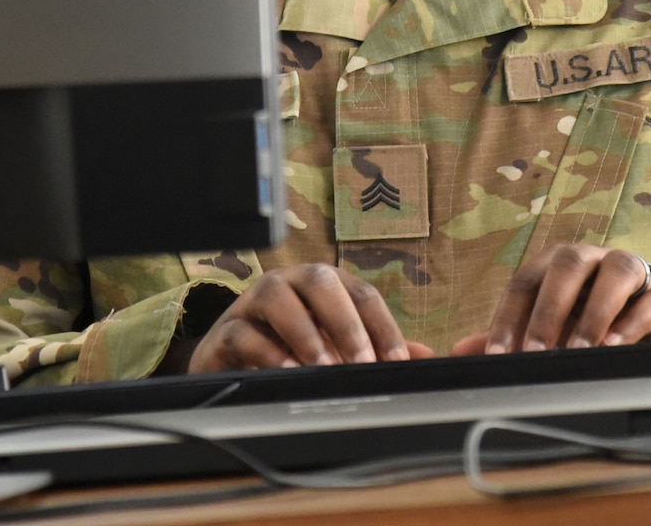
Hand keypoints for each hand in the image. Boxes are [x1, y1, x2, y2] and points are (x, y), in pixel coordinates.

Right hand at [187, 263, 434, 372]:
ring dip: (304, 331)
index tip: (396, 360)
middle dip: (346, 321)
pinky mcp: (225, 331)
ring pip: (276, 294)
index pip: (360, 292)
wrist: (228, 364)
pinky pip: (242, 331)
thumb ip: (377, 349)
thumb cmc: (288, 349)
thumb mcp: (336, 348)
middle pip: (319, 279)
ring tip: (322, 366)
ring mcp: (252, 303)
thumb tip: (425, 355)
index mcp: (321, 285)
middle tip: (363, 363)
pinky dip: (267, 351)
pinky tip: (287, 370)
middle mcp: (288, 284)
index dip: (381, 324)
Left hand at [462, 244, 650, 355]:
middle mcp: (590, 259)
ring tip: (579, 349)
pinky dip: (631, 323)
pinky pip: (649, 300)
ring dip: (594, 312)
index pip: (524, 282)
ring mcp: (629, 271)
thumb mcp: (547, 329)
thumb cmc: (586, 321)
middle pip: (566, 267)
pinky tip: (615, 345)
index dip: (507, 317)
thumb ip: (509, 338)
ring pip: (614, 272)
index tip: (496, 355)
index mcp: (554, 264)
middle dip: (548, 310)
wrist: (647, 324)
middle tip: (537, 353)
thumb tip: (461, 352)